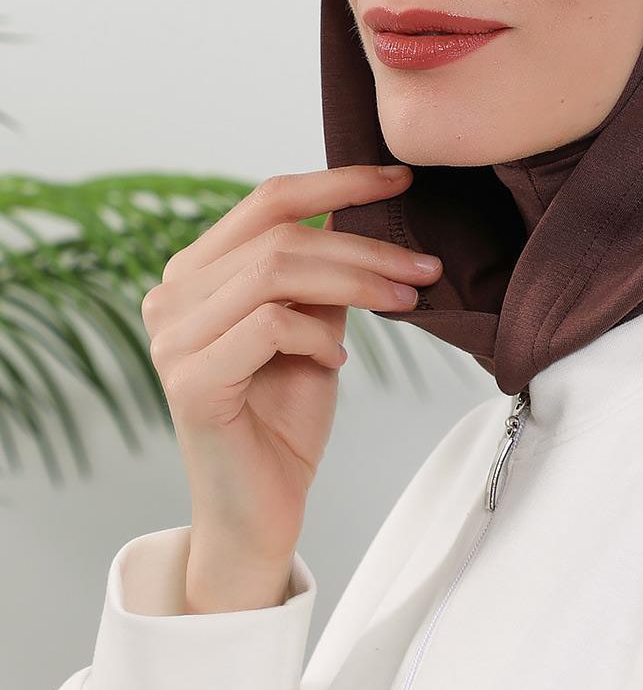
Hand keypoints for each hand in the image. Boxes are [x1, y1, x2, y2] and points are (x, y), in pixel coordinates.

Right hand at [140, 164, 440, 592]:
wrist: (259, 509)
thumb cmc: (283, 417)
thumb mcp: (313, 328)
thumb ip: (322, 275)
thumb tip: (369, 214)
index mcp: (196, 272)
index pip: (267, 200)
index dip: (338, 182)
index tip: (401, 180)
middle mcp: (171, 295)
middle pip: (280, 235)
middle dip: (365, 246)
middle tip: (425, 266)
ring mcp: (171, 338)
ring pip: (275, 272)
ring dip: (355, 281)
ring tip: (403, 301)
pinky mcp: (188, 381)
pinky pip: (267, 326)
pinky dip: (316, 335)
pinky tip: (337, 359)